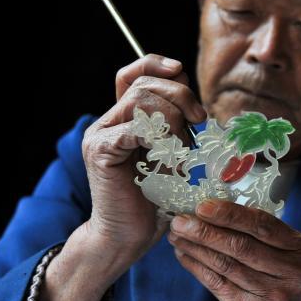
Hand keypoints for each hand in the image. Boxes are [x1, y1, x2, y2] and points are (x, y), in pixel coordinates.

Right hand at [82, 53, 205, 261]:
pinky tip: (169, 161)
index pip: (136, 72)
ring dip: (174, 122)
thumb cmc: (155, 200)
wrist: (129, 235)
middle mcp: (109, 121)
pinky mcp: (100, 151)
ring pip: (141, 100)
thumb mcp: (174, 156)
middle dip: (181, 96)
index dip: (159, 64)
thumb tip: (196, 104)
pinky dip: (159, 140)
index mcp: (125, 118)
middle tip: (199, 121)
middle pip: (145, 83)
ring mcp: (101, 134)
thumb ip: (178, 128)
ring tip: (182, 151)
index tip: (182, 71)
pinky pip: (134, 127)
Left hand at [168, 200, 300, 300]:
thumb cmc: (275, 278)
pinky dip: (196, 267)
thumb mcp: (282, 253)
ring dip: (196, 247)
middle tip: (180, 220)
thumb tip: (210, 206)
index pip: (263, 225)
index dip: (231, 214)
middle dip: (206, 231)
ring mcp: (273, 295)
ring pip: (226, 264)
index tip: (202, 206)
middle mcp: (293, 272)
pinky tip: (183, 255)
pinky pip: (217, 283)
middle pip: (241, 246)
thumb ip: (257, 232)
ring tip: (176, 235)